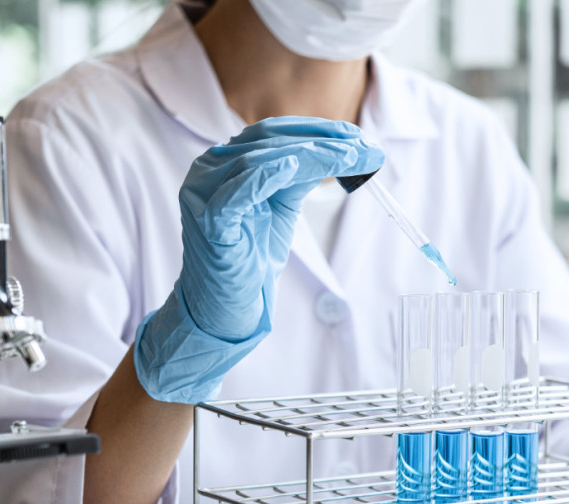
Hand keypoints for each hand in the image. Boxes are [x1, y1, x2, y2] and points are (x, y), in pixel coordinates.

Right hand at [133, 117, 384, 403]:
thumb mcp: (282, 206)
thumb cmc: (251, 258)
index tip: (357, 136)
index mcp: (224, 162)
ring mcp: (203, 192)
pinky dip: (270, 174)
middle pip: (269, 141)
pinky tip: (298, 165)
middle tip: (365, 148)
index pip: (272, 132)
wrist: (227, 308)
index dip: (316, 129)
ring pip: (261, 160)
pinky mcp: (208, 219)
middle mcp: (208, 170)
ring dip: (312, 155)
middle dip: (323, 141)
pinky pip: (241, 188)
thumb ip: (300, 174)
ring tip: (351, 158)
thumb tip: (343, 148)